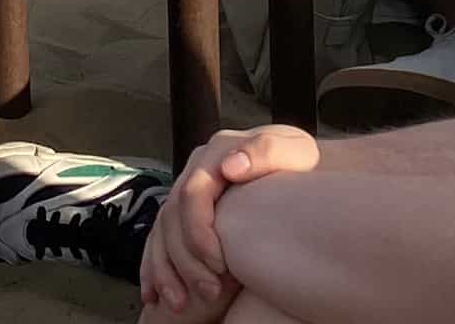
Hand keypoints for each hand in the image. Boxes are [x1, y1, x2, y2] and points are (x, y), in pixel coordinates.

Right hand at [142, 125, 318, 315]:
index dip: (198, 232)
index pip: (192, 194)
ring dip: (166, 270)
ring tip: (180, 303)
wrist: (299, 172)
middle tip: (210, 292)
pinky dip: (154, 269)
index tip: (220, 265)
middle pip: (172, 217)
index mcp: (216, 153)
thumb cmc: (300, 165)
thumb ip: (265, 151)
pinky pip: (158, 241)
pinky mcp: (185, 214)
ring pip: (161, 232)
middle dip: (186, 260)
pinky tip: (155, 295)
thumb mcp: (295, 150)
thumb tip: (230, 166)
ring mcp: (187, 192)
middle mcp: (196, 171)